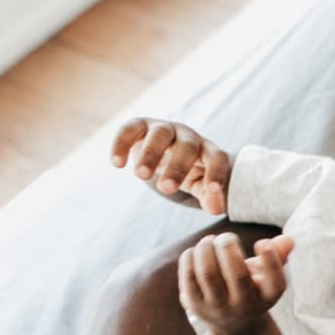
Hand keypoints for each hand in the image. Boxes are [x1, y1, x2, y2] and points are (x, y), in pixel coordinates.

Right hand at [112, 118, 232, 214]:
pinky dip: (122, 144)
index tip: (212, 189)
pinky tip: (117, 164)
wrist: (162, 150)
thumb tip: (217, 209)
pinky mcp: (140, 125)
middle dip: (178, 167)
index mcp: (207, 150)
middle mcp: (187, 135)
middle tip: (167, 188)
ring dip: (151, 154)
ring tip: (142, 176)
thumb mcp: (199, 185)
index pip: (217, 157)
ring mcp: (164, 128)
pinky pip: (130, 129)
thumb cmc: (187, 171)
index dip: (217, 172)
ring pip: (160, 135)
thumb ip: (209, 196)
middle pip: (188, 146)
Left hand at [179, 233, 295, 334]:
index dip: (271, 259)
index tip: (263, 242)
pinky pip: (189, 277)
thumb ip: (277, 255)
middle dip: (229, 247)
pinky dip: (190, 257)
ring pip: (209, 273)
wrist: (231, 323)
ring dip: (206, 249)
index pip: (276, 283)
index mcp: (267, 298)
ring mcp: (218, 308)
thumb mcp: (266, 275)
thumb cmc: (251, 288)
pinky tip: (196, 251)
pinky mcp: (194, 305)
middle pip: (238, 275)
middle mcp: (244, 307)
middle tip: (226, 237)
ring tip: (209, 240)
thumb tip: (288, 239)